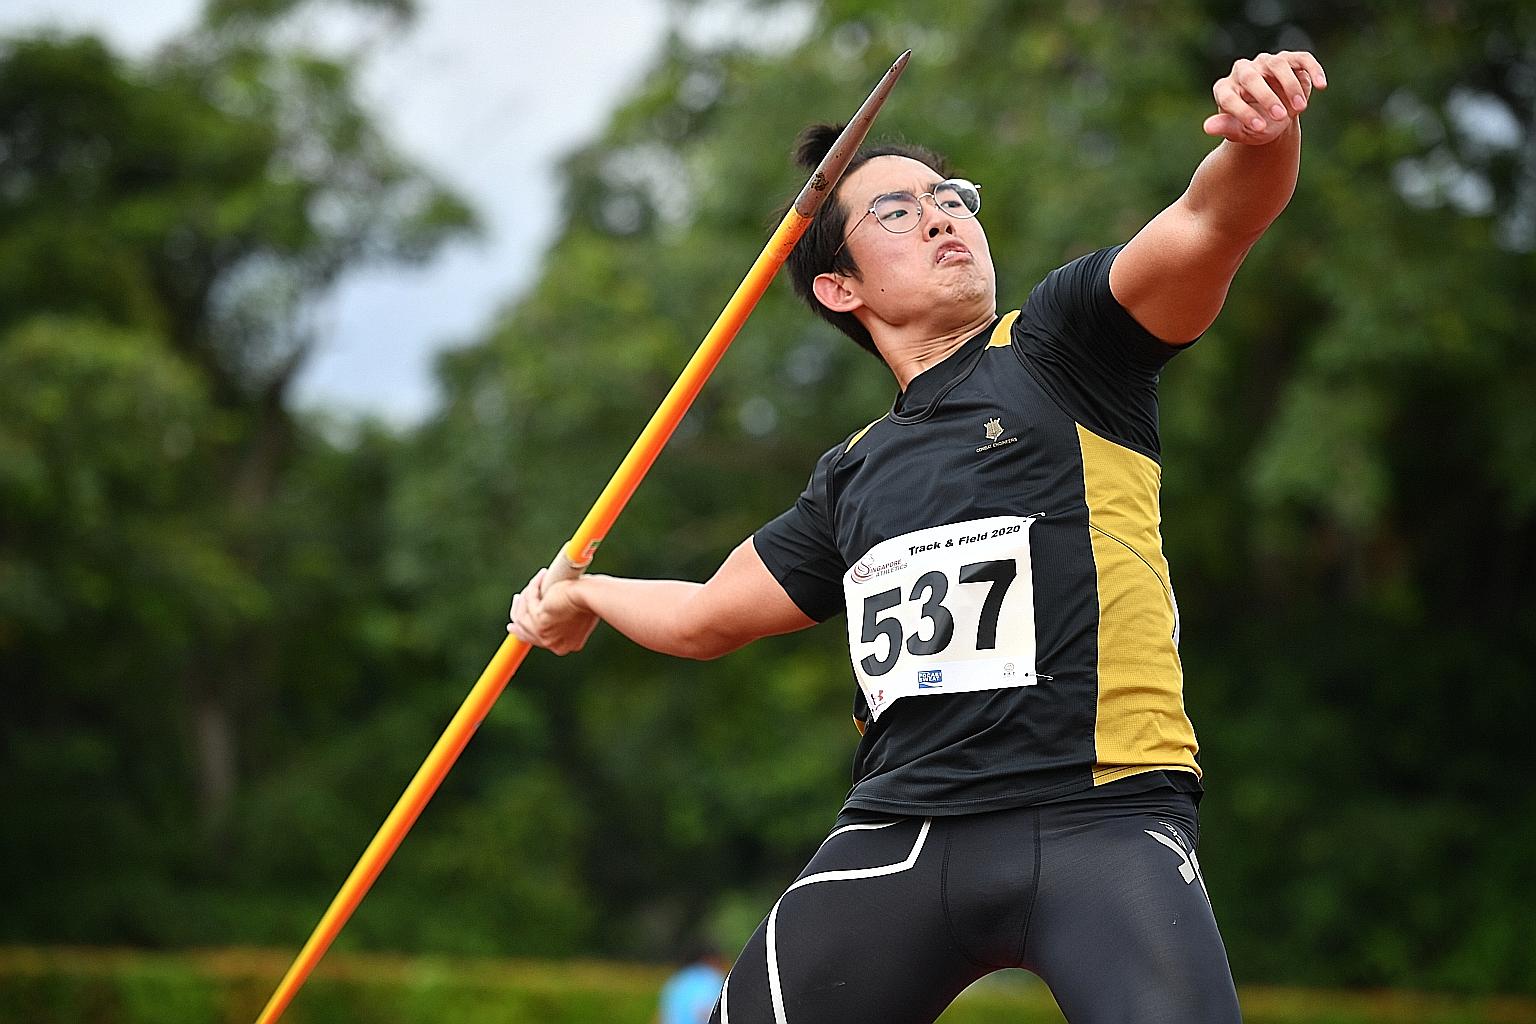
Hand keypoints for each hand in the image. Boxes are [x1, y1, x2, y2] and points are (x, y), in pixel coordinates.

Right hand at [507, 568, 599, 654]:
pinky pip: (529, 600)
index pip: (536, 639)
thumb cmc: (593, 602)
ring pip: (522, 615)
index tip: (514, 623)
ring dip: (528, 595)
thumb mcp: (577, 613)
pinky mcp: (538, 619)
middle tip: (517, 599)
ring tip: (536, 581)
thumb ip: (564, 615)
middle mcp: (551, 643)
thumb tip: (552, 605)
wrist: (593, 599)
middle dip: (518, 613)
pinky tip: (542, 575)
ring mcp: (543, 634)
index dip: (524, 629)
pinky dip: (534, 586)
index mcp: (562, 645)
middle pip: (524, 630)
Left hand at [1203, 51, 1326, 144]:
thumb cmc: (1253, 126)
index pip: (1229, 97)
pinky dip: (1312, 70)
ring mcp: (1265, 63)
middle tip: (1280, 117)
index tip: (1259, 128)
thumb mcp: (1240, 131)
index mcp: (1225, 89)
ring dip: (1290, 86)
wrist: (1272, 120)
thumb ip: (1226, 127)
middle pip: (1251, 78)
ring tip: (1300, 109)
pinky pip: (1302, 59)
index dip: (1243, 112)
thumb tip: (1207, 127)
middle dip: (1266, 97)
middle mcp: (1242, 71)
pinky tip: (1321, 86)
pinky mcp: (1289, 59)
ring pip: (1277, 66)